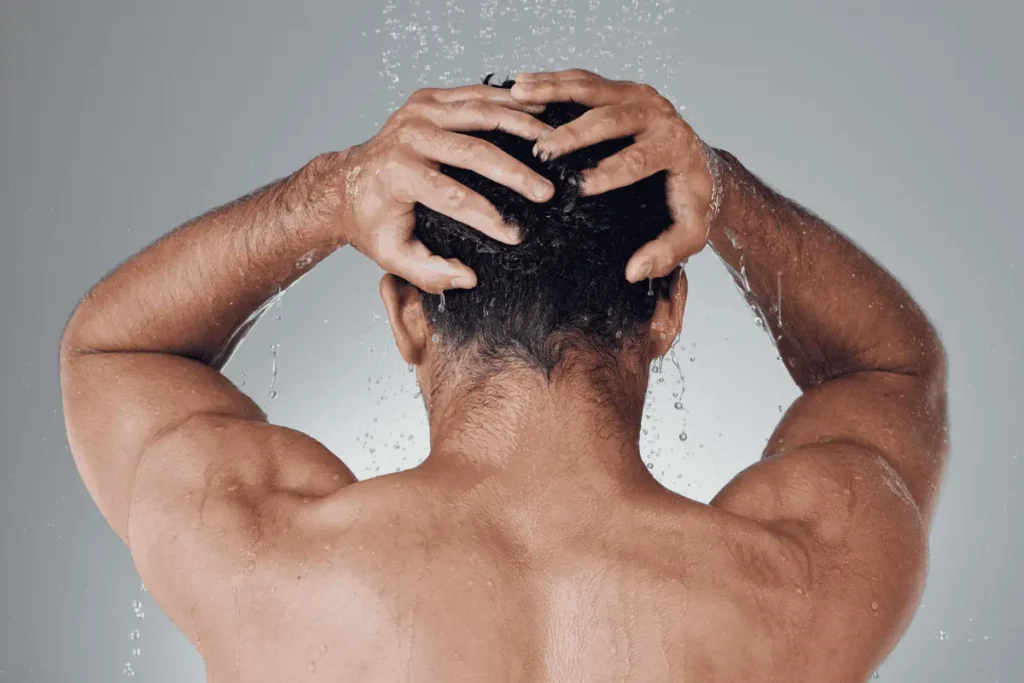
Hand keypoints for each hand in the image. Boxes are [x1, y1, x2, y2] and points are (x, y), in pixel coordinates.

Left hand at [325, 85, 556, 292]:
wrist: (347, 184)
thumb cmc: (373, 222)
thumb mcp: (392, 256)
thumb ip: (429, 273)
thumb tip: (468, 278)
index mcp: (398, 174)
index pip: (452, 196)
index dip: (488, 217)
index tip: (517, 235)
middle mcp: (407, 136)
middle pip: (473, 151)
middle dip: (515, 174)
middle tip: (547, 193)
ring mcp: (418, 111)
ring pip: (480, 112)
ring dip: (521, 127)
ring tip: (552, 144)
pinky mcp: (428, 99)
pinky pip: (476, 94)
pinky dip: (509, 102)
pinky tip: (538, 111)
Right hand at [510, 69, 714, 281]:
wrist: (702, 165)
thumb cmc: (692, 200)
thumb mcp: (690, 233)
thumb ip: (667, 253)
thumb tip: (634, 271)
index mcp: (675, 147)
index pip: (638, 160)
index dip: (608, 173)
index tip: (578, 187)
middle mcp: (658, 115)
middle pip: (613, 118)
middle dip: (576, 133)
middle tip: (544, 149)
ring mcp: (638, 96)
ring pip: (593, 89)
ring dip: (554, 91)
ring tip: (520, 96)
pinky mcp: (622, 89)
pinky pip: (585, 81)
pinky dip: (552, 81)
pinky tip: (523, 86)